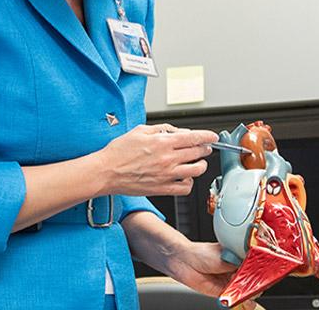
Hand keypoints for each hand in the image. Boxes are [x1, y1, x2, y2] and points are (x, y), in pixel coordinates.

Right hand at [95, 124, 216, 195]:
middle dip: (205, 148)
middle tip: (204, 147)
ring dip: (201, 165)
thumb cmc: (118, 152)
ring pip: (197, 170)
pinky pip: (185, 188)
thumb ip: (162, 129)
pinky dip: (189, 182)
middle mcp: (168, 159)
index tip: (213, 136)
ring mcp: (166, 175)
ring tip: (198, 162)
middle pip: (198, 152)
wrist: (105, 172)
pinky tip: (185, 177)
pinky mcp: (162, 189)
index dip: (208, 136)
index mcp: (163, 143)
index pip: (194, 137)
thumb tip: (178, 131)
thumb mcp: (140, 131)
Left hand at [164, 240, 261, 308]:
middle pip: (251, 277)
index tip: (266, 272)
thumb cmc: (202, 253)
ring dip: (249, 292)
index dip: (260, 269)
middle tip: (258, 283)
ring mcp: (229, 281)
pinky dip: (240, 300)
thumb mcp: (224, 256)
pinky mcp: (222, 291)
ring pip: (243, 288)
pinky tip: (246, 301)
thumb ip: (239, 264)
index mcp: (239, 257)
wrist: (184, 262)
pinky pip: (234, 297)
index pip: (254, 264)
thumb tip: (252, 267)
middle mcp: (235, 269)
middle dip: (256, 281)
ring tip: (252, 292)